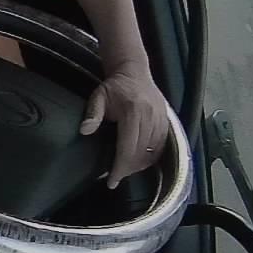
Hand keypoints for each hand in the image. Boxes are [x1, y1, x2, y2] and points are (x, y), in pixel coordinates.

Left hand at [79, 65, 168, 188]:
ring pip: (153, 153)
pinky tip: (139, 161)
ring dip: (140, 166)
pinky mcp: (167, 122)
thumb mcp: (98, 97)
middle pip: (141, 154)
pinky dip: (150, 157)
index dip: (120, 167)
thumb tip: (84, 131)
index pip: (128, 148)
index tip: (112, 181)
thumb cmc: (114, 87)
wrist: (134, 72)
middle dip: (128, 170)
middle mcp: (151, 118)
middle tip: (115, 177)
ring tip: (125, 170)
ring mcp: (161, 121)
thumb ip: (92, 114)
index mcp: (133, 113)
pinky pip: (161, 147)